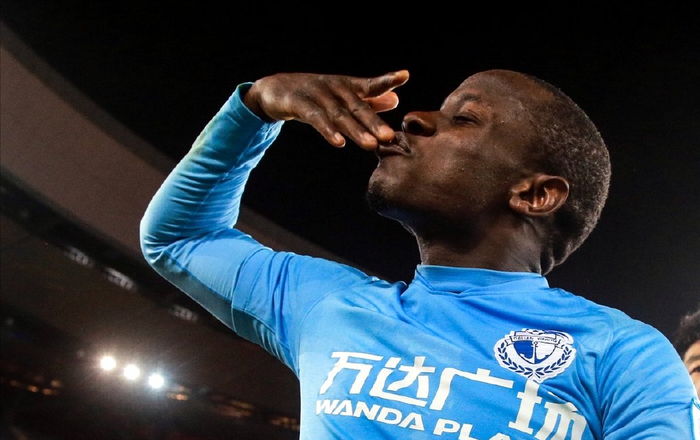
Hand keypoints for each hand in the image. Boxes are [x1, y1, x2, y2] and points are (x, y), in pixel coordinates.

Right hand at [243, 70, 409, 149]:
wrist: (275, 90)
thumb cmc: (314, 95)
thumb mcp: (342, 96)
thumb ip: (368, 100)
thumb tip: (395, 100)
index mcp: (347, 86)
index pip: (370, 84)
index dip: (386, 80)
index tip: (404, 76)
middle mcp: (335, 88)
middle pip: (357, 106)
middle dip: (374, 121)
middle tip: (389, 137)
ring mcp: (317, 95)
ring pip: (339, 115)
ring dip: (356, 130)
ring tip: (371, 145)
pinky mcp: (300, 103)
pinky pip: (316, 119)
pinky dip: (328, 130)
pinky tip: (339, 142)